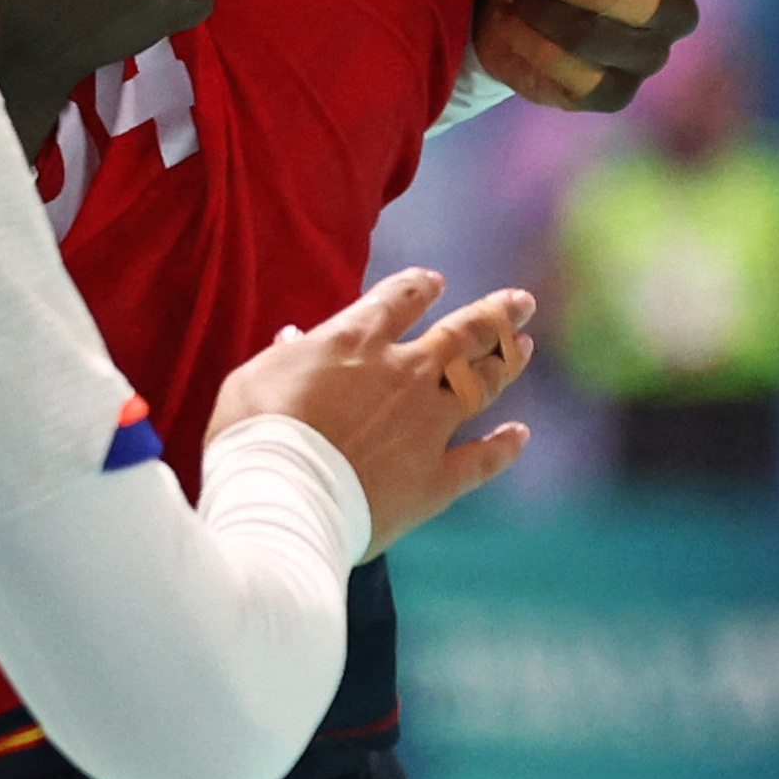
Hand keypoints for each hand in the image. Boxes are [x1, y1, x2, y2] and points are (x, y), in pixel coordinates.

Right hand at [210, 269, 534, 561]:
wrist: (282, 496)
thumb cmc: (256, 433)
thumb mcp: (254, 377)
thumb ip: (285, 357)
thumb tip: (295, 339)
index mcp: (358, 341)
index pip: (400, 300)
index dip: (420, 287)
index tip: (435, 282)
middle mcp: (404, 374)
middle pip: (463, 333)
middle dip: (495, 314)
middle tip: (521, 302)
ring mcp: (427, 425)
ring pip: (481, 384)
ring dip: (506, 363)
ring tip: (524, 346)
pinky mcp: (436, 478)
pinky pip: (481, 460)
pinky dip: (503, 448)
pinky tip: (520, 436)